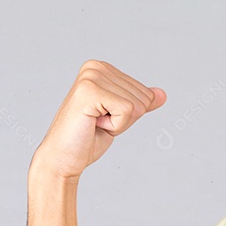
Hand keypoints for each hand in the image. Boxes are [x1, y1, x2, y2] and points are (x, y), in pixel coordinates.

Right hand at [31, 60, 166, 180]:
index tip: (104, 117)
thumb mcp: (121, 117)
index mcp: (103, 68)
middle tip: (98, 122)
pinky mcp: (89, 91)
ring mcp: (91, 77)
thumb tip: (162, 94)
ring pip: (137, 106)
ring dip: (119, 123)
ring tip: (94, 122)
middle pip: (144, 98)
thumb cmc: (88, 137)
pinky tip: (93, 124)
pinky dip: (116, 126)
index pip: (145, 93)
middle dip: (126, 119)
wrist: (63, 158)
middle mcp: (96, 67)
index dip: (130, 114)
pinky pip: (127, 111)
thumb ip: (140, 103)